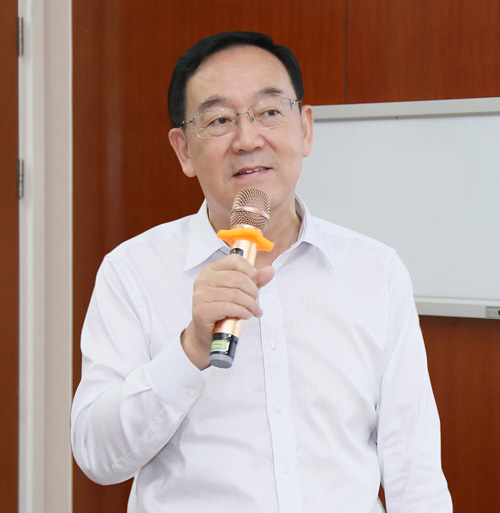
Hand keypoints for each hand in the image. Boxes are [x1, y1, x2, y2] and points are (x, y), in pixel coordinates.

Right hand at [181, 254, 274, 368]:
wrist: (207, 332)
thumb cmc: (223, 309)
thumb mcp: (241, 292)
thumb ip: (255, 280)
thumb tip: (269, 271)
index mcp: (211, 270)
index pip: (234, 261)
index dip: (250, 271)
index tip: (256, 283)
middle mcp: (203, 280)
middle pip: (237, 278)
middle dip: (252, 291)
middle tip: (256, 301)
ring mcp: (201, 295)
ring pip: (235, 294)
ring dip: (250, 304)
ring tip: (253, 311)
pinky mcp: (201, 310)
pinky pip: (228, 308)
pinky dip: (242, 312)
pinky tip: (246, 315)